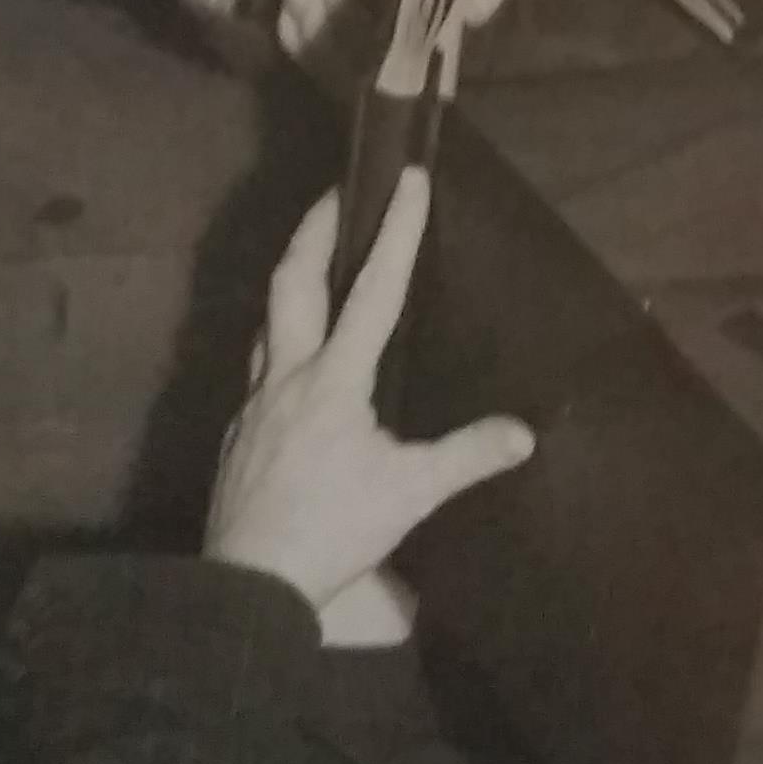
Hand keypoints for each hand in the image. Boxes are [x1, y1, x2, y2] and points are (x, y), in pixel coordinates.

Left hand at [205, 174, 532, 618]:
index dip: (396, 232)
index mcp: (334, 381)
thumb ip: (467, 457)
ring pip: (267, 323)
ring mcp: (255, 405)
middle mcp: (288, 378)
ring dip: (290, 284)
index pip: (373, 291)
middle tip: (338, 193)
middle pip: (293, 282)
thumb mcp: (411, 494)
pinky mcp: (238, 435)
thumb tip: (524, 433)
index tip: (408, 180)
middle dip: (317, 230)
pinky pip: (257, 371)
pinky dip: (279, 346)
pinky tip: (292, 366)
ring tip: (312, 266)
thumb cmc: (332, 531)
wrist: (250, 583)